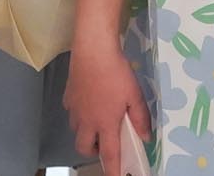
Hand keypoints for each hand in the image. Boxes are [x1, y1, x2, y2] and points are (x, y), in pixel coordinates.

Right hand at [65, 36, 150, 167]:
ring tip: (97, 120)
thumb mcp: (135, 95)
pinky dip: (79, 113)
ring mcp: (75, 109)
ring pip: (76, 131)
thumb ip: (141, 117)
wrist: (92, 50)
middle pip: (84, 148)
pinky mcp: (68, 96)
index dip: (112, 170)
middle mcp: (87, 121)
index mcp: (105, 123)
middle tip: (104, 142)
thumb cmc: (116, 72)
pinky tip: (88, 102)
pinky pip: (71, 113)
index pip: (109, 154)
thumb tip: (145, 136)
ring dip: (85, 132)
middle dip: (93, 151)